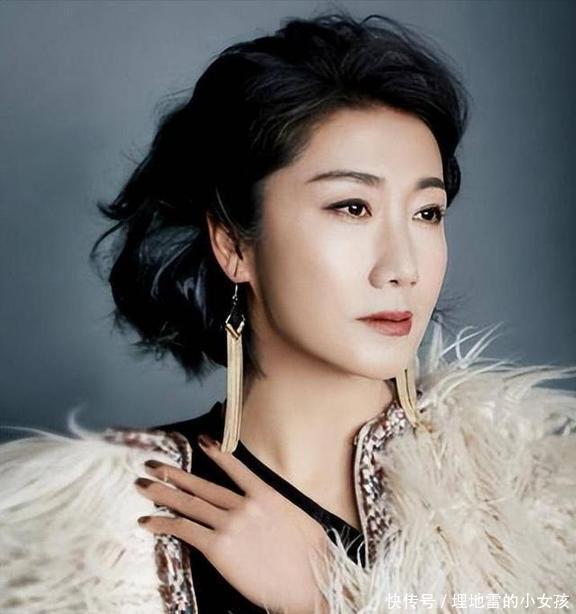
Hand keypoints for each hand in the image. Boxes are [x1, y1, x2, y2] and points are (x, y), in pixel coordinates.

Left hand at [134, 433, 330, 613]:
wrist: (311, 583)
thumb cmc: (312, 557)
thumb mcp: (299, 519)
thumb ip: (276, 508)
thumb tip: (267, 505)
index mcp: (266, 494)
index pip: (236, 467)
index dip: (216, 452)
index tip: (200, 441)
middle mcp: (245, 504)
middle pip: (202, 486)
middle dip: (174, 475)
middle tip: (153, 464)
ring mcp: (230, 525)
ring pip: (189, 504)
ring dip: (163, 493)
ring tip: (143, 485)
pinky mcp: (219, 548)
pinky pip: (185, 530)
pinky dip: (163, 523)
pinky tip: (148, 521)